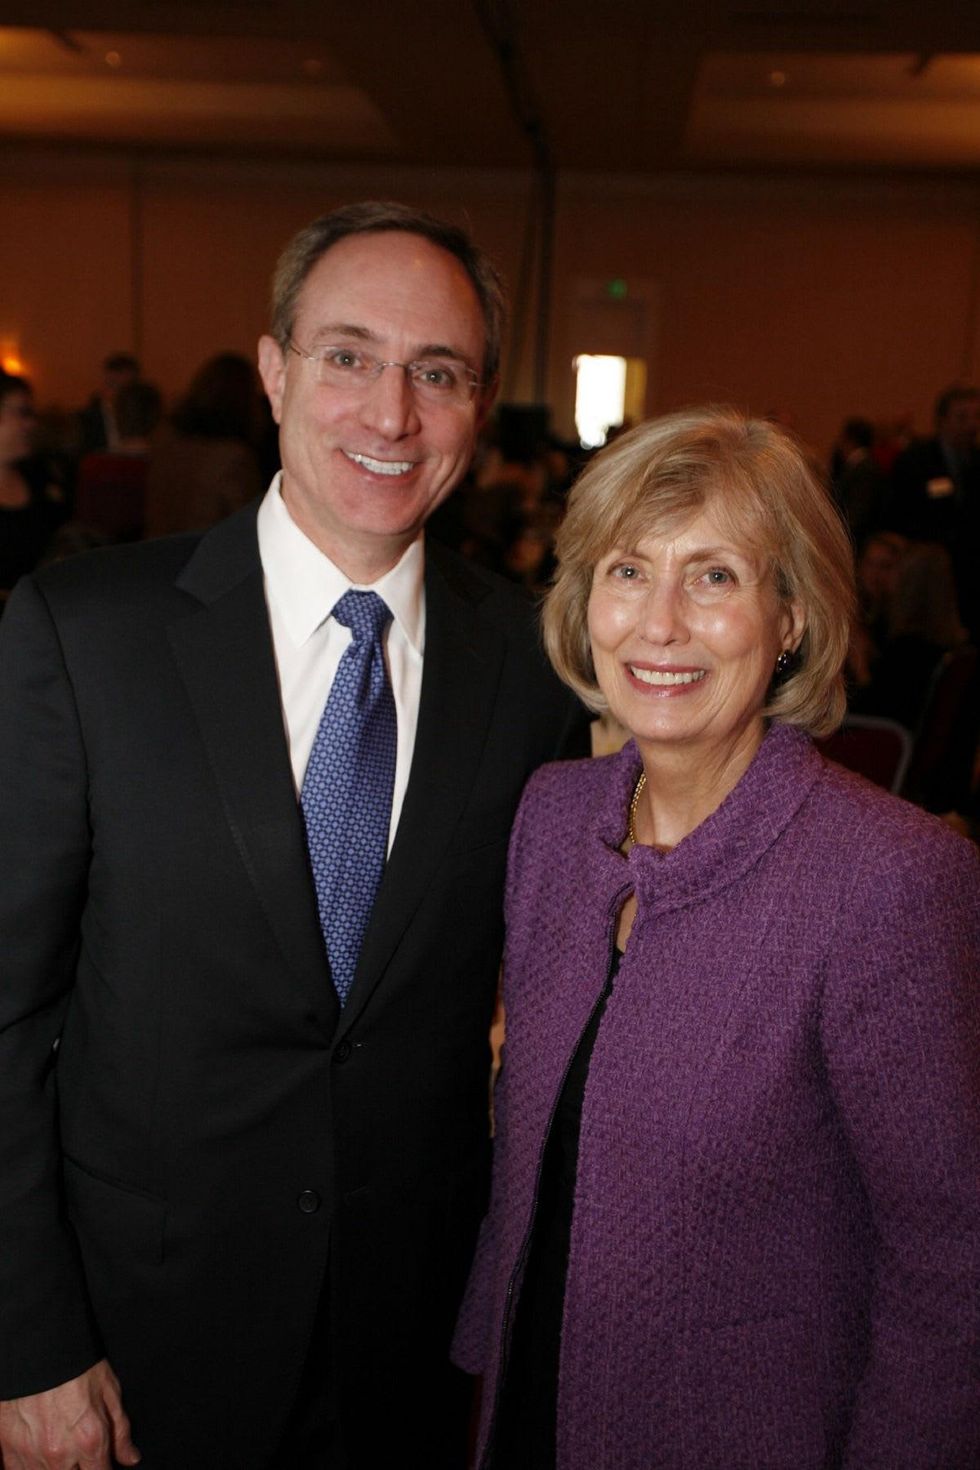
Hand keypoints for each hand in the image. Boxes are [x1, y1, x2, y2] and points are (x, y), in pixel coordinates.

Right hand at [0, 1359, 139, 1469]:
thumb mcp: (109, 1391)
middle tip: (78, 1448)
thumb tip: (130, 1457)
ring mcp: (30, 1455)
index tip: (101, 1462)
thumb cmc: (75, 1365)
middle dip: (78, 1467)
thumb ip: (120, 1431)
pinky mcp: (7, 1449)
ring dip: (54, 1467)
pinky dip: (28, 1464)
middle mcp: (59, 1455)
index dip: (103, 1468)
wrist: (38, 1349)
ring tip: (58, 1444)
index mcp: (89, 1440)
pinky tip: (37, 1449)